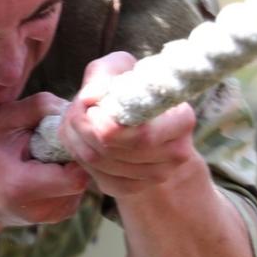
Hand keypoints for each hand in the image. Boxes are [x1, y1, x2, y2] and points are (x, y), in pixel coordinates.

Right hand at [0, 93, 92, 226]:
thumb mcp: (2, 120)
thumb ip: (39, 107)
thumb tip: (74, 107)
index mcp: (23, 188)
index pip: (76, 174)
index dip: (76, 148)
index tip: (61, 132)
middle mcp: (42, 209)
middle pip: (84, 175)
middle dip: (74, 152)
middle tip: (51, 141)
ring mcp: (53, 216)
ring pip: (85, 179)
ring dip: (71, 162)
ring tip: (44, 156)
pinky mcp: (61, 215)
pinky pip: (79, 186)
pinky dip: (69, 173)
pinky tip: (47, 168)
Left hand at [58, 52, 205, 199]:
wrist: (134, 120)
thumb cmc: (126, 88)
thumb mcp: (117, 69)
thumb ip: (102, 75)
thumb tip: (89, 98)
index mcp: (181, 119)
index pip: (142, 135)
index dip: (107, 124)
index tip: (93, 107)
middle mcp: (177, 152)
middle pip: (116, 150)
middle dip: (84, 130)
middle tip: (75, 113)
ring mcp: (158, 175)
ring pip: (103, 165)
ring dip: (78, 142)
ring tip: (76, 124)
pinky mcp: (135, 187)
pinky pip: (101, 180)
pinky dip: (83, 161)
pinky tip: (82, 143)